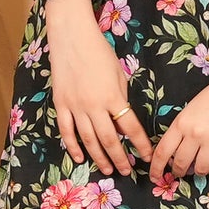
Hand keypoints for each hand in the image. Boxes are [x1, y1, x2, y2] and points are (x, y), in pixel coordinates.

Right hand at [44, 0, 147, 175]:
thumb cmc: (99, 51)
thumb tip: (122, 122)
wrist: (71, 36)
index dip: (140, 144)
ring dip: (99, 157)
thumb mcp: (118, 73)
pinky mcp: (60, 104)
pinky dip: (73, 146)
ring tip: (108, 170)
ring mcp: (75, 106)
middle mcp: (94, 105)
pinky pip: (66, 131)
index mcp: (112, 96)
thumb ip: (120, 98)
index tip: (147, 157)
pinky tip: (80, 158)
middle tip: (126, 172)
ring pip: (88, 139)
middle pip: (109, 139)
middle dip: (120, 158)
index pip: (130, 127)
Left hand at [149, 53, 208, 180]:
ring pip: (201, 169)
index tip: (155, 177)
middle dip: (179, 172)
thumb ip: (184, 128)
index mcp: (181, 122)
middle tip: (182, 172)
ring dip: (200, 172)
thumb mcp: (192, 108)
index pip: (162, 151)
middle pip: (180, 163)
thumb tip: (179, 152)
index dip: (156, 168)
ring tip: (202, 168)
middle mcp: (194, 132)